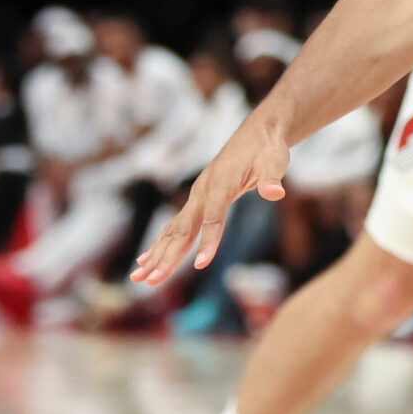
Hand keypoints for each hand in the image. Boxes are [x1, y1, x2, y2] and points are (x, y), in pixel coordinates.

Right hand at [132, 110, 289, 281]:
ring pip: (173, 230)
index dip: (208, 241)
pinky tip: (146, 259)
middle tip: (149, 281)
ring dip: (156, 255)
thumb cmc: (268, 148)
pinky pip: (175, 226)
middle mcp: (203, 192)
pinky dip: (160, 244)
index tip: (200, 265)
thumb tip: (275, 192)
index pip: (213, 217)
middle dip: (166, 257)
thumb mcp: (275, 161)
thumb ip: (271, 178)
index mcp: (221, 184)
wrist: (259, 132)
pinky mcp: (197, 200)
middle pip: (183, 229)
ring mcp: (197, 196)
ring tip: (137, 278)